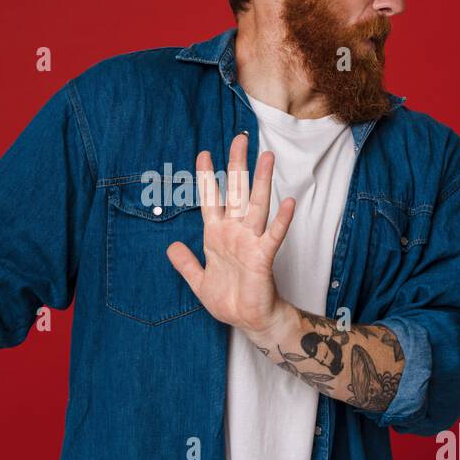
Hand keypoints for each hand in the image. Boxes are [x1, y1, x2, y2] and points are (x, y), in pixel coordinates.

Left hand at [165, 133, 296, 341]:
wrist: (250, 320)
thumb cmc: (229, 300)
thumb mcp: (199, 281)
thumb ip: (185, 263)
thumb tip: (170, 246)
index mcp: (216, 235)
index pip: (211, 199)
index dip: (207, 177)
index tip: (204, 154)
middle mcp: (234, 232)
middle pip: (236, 192)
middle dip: (237, 165)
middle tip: (239, 139)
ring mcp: (250, 242)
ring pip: (256, 205)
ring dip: (261, 181)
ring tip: (267, 157)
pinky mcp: (263, 257)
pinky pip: (273, 235)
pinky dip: (281, 220)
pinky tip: (289, 202)